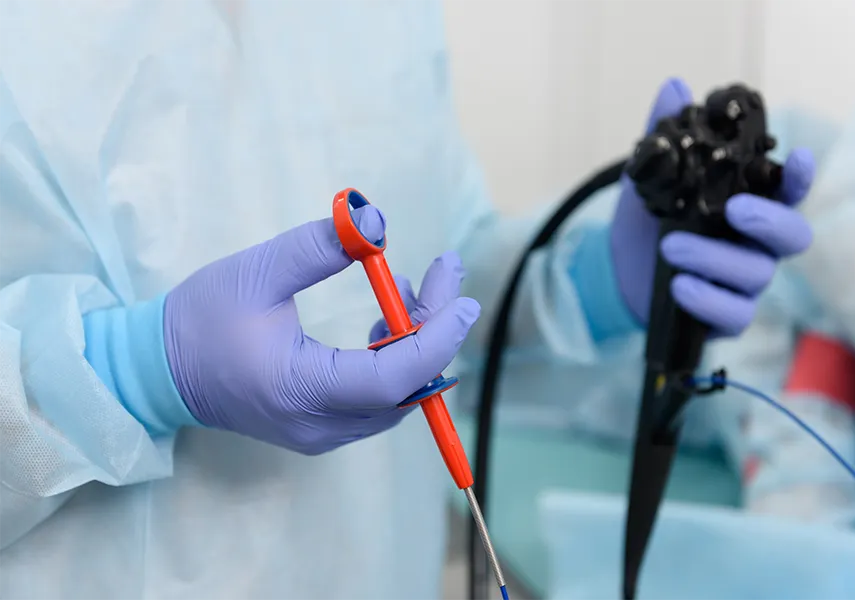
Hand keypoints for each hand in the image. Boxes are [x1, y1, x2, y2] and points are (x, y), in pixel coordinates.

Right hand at [164, 206, 479, 454]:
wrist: (158, 371)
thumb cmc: (201, 318)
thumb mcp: (257, 271)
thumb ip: (317, 247)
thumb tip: (375, 220)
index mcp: (302, 390)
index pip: (394, 378)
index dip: (437, 338)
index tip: (463, 298)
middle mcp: (320, 425)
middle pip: (407, 387)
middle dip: (435, 328)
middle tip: (447, 273)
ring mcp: (322, 434)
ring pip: (398, 396)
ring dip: (417, 342)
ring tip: (410, 286)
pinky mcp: (320, 427)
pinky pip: (379, 401)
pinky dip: (396, 361)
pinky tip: (384, 322)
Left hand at [611, 78, 814, 335]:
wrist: (614, 271)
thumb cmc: (646, 222)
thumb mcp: (648, 178)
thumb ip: (663, 138)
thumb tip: (672, 88)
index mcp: (749, 207)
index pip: (788, 191)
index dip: (799, 177)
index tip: (798, 158)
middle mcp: (756, 245)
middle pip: (793, 237)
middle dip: (770, 220)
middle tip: (734, 209)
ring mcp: (744, 284)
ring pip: (755, 274)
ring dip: (714, 258)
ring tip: (670, 246)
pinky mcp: (725, 316)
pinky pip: (734, 315)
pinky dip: (707, 299)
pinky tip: (680, 285)